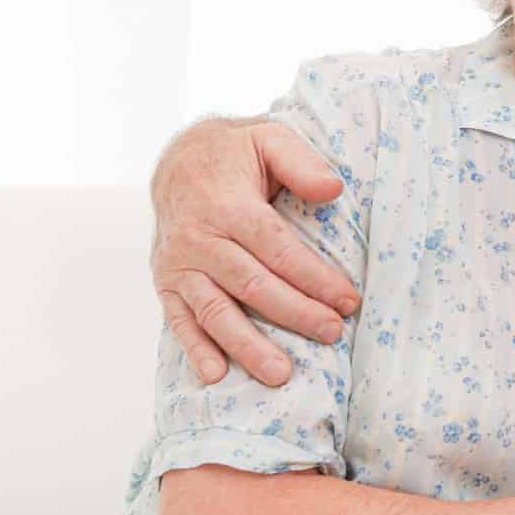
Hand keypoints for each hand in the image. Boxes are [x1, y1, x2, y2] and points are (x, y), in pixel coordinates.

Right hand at [151, 118, 359, 385]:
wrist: (177, 161)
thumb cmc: (235, 154)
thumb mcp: (270, 138)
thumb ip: (301, 162)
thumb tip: (334, 189)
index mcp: (227, 205)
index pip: (278, 249)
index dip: (314, 277)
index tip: (347, 300)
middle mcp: (198, 239)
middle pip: (252, 285)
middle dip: (295, 313)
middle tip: (331, 333)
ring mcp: (179, 265)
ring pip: (215, 311)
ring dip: (247, 346)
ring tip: (280, 374)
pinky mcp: (166, 283)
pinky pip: (179, 320)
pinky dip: (195, 349)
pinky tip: (216, 375)